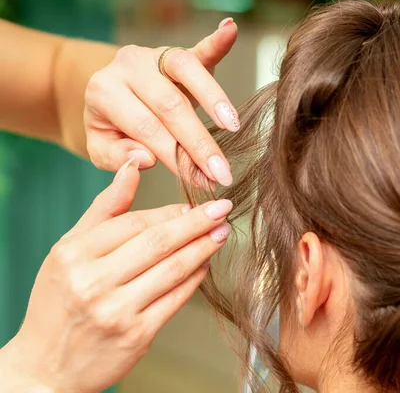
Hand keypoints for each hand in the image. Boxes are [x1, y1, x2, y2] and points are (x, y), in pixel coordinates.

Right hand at [1, 159, 232, 391]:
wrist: (46, 366)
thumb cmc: (59, 301)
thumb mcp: (69, 249)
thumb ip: (105, 208)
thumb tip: (133, 165)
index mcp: (74, 254)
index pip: (134, 223)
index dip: (170, 212)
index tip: (194, 204)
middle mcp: (93, 282)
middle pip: (158, 243)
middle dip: (196, 224)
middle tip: (222, 210)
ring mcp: (116, 310)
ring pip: (173, 270)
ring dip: (203, 248)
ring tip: (221, 233)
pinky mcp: (136, 335)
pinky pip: (176, 299)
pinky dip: (195, 279)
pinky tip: (205, 264)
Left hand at [84, 18, 238, 187]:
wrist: (107, 91)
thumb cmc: (110, 125)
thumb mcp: (101, 147)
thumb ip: (117, 155)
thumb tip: (146, 158)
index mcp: (104, 92)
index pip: (147, 129)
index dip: (176, 157)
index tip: (201, 182)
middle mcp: (128, 66)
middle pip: (170, 105)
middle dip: (199, 142)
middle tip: (222, 172)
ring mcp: (153, 54)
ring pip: (186, 71)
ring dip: (214, 98)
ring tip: (232, 126)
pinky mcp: (176, 51)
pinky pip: (198, 46)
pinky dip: (216, 40)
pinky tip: (229, 29)